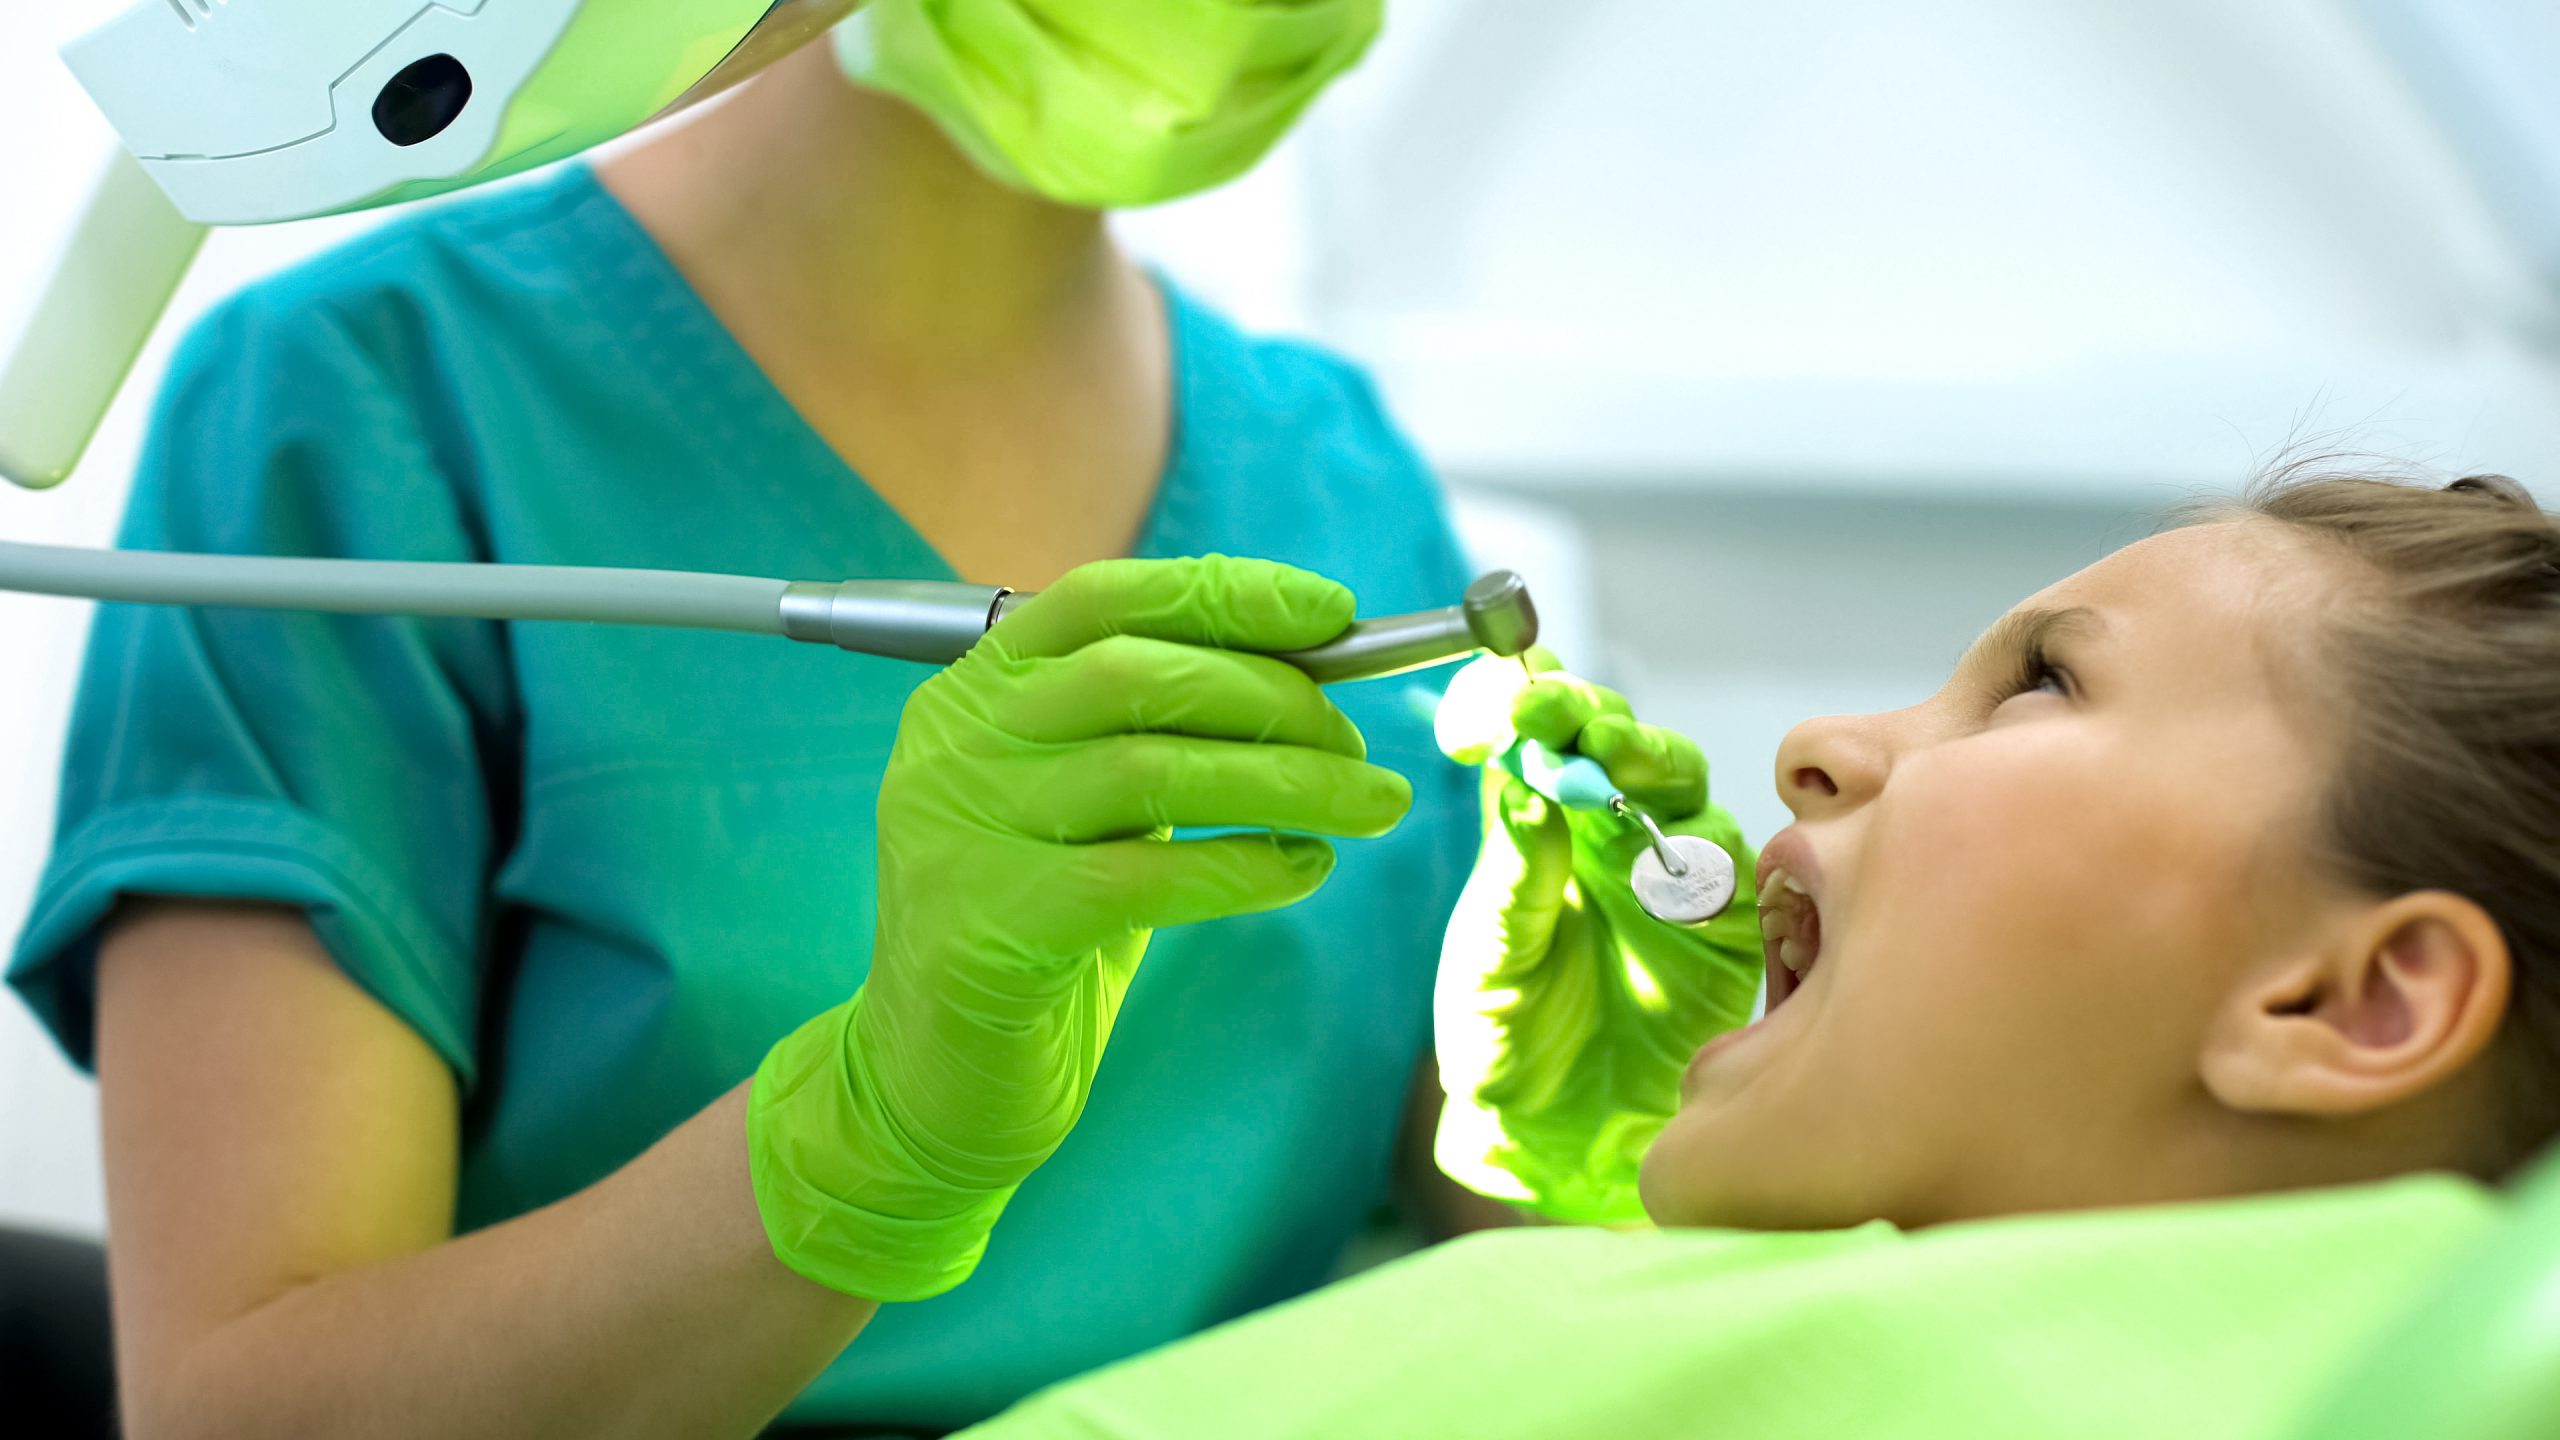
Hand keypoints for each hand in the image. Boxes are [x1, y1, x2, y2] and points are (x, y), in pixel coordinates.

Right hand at [750, 556, 1413, 1299]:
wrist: (929, 1080)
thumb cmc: (1037, 930)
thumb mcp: (1085, 808)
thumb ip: (1158, 734)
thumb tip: (1313, 676)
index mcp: (975, 691)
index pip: (1101, 598)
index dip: (1224, 594)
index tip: (1331, 611)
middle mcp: (956, 746)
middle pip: (1135, 675)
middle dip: (1272, 696)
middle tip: (1358, 743)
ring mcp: (963, 834)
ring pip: (1151, 772)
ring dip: (1287, 780)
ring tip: (1371, 802)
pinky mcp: (989, 929)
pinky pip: (1145, 876)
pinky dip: (1246, 866)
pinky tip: (1305, 870)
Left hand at [1431, 654, 1760, 1223]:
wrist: (1559, 1139)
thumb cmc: (1509, 1045)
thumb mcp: (1491, 961)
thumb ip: (1513, 878)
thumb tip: (1522, 786)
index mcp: (1543, 829)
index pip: (1542, 738)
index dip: (1527, 703)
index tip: (1505, 695)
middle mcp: (1609, 836)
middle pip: (1619, 743)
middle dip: (1596, 716)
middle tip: (1569, 715)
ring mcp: (1672, 875)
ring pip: (1679, 787)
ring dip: (1648, 761)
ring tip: (1611, 754)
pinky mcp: (1725, 924)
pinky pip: (1731, 867)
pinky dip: (1704, 848)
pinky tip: (1670, 852)